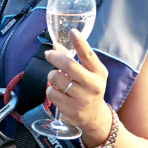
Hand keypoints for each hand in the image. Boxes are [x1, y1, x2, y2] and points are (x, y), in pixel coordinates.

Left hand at [44, 29, 112, 146]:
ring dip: (52, 76)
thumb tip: (55, 44)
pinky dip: (50, 90)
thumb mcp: (87, 73)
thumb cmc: (88, 88)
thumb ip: (72, 59)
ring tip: (57, 79)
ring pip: (56, 78)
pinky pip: (51, 92)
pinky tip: (58, 92)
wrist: (94, 115)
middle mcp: (93, 85)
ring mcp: (82, 98)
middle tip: (49, 54)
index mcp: (98, 72)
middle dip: (54, 57)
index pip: (88, 55)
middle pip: (68, 65)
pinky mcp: (71, 109)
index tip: (72, 31)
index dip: (80, 43)